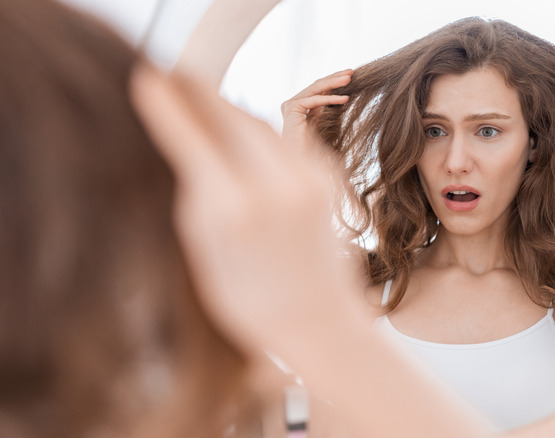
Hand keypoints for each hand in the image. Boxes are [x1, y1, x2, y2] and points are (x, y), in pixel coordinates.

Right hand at [129, 62, 361, 360]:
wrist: (320, 318)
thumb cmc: (249, 299)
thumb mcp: (206, 250)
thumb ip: (195, 191)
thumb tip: (183, 140)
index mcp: (235, 209)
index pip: (192, 136)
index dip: (166, 103)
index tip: (147, 77)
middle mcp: (276, 185)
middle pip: (227, 114)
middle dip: (196, 90)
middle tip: (171, 72)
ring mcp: (308, 177)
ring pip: (256, 120)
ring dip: (226, 105)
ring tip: (199, 94)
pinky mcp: (327, 176)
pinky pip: (283, 137)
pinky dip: (255, 127)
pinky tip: (238, 126)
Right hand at [281, 69, 352, 149]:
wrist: (300, 161)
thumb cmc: (313, 148)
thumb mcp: (324, 122)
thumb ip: (327, 108)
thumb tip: (342, 94)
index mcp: (299, 106)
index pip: (318, 89)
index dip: (333, 81)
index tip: (350, 76)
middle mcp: (292, 103)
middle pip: (317, 85)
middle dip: (335, 78)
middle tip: (351, 72)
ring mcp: (290, 105)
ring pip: (316, 89)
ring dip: (334, 83)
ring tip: (350, 79)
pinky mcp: (291, 108)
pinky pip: (315, 100)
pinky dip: (331, 98)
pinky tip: (345, 98)